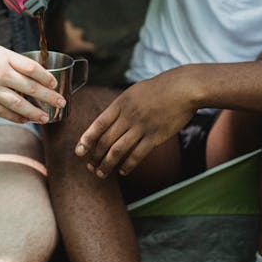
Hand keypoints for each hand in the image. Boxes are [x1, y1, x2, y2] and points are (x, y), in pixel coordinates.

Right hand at [0, 37, 65, 123]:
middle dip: (48, 97)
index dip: (46, 78)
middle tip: (60, 103)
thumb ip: (15, 63)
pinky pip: (3, 112)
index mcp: (5, 58)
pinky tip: (25, 119)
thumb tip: (35, 75)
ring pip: (18, 104)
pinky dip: (16, 117)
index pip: (32, 69)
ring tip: (46, 118)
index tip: (55, 84)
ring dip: (34, 112)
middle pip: (30, 88)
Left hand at [76, 69, 195, 177]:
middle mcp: (128, 116)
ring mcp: (142, 127)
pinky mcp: (155, 136)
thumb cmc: (159, 89)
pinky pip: (137, 154)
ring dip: (107, 164)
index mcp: (120, 104)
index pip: (98, 124)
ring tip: (101, 173)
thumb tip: (108, 121)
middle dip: (95, 156)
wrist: (183, 88)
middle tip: (89, 166)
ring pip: (118, 150)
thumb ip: (120, 107)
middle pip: (105, 140)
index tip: (79, 151)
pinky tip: (122, 171)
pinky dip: (128, 165)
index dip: (87, 139)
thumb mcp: (133, 92)